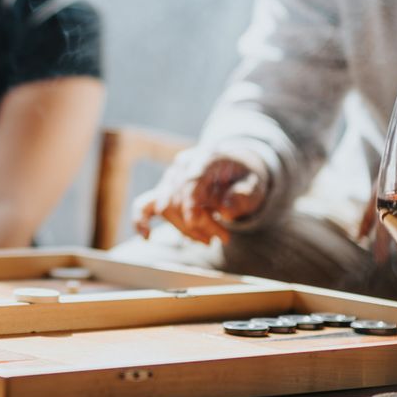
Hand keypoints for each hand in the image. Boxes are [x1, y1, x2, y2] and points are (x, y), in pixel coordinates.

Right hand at [131, 149, 268, 243]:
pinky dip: (142, 220)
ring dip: (186, 229)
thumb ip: (244, 196)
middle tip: (223, 237)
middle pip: (179, 197)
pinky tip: (146, 236)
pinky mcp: (164, 192)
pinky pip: (144, 205)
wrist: (236, 170)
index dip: (191, 201)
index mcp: (207, 156)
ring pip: (166, 207)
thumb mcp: (255, 185)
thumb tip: (226, 211)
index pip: (192, 178)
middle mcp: (184, 164)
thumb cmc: (245, 178)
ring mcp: (171, 178)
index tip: (195, 221)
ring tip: (209, 241)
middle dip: (199, 223)